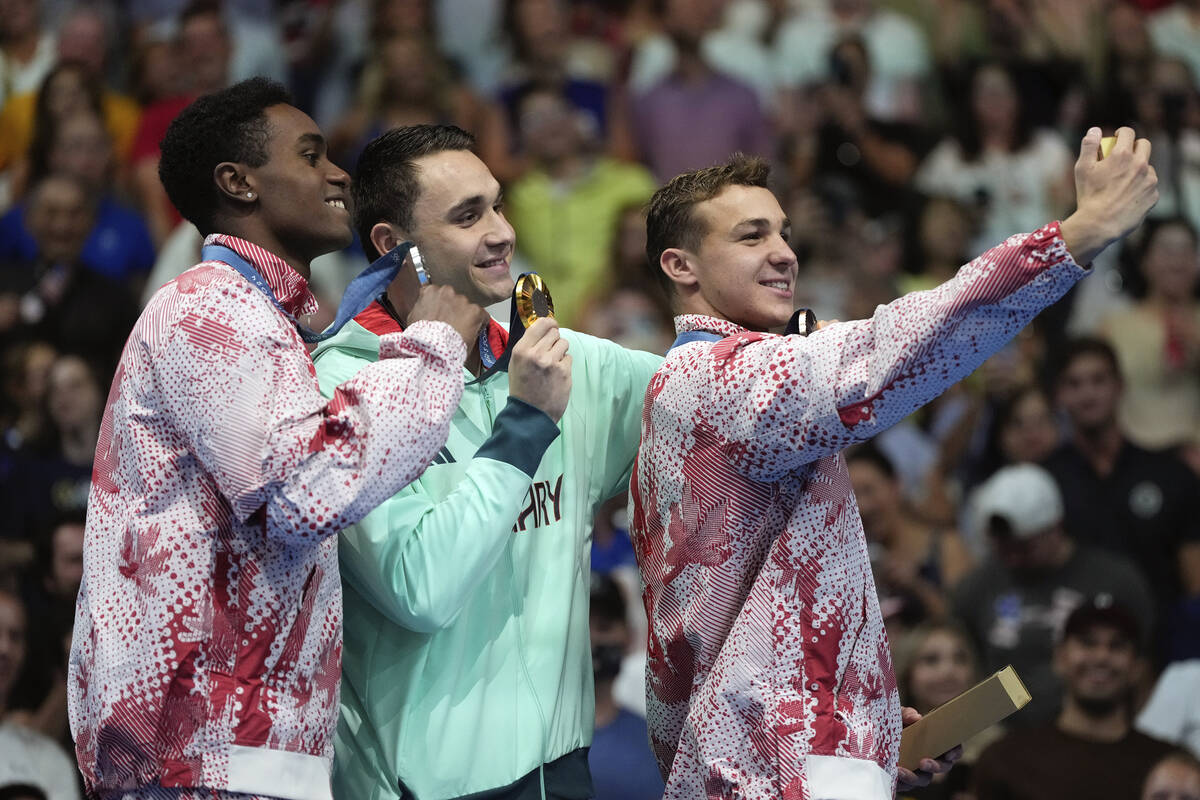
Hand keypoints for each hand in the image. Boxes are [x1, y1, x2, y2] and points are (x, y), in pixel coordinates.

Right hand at [406, 285, 488, 350]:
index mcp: (431, 291)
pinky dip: (479, 324)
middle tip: (451, 326)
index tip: (443, 315)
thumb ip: (422, 307)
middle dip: (455, 310)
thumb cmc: (421, 337)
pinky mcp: (475, 310)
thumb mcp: (413, 318)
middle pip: (456, 300)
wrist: (432, 349)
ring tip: (460, 332)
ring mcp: (462, 300)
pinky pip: (482, 316)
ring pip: (468, 307)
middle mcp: (447, 291)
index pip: (439, 294)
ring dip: (466, 317)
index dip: (443, 306)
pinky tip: (471, 333)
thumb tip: (426, 308)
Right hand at [509, 317, 571, 421]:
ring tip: (552, 364)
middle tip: (550, 351)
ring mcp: (551, 363)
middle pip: (554, 332)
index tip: (552, 326)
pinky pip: (569, 358)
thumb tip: (543, 328)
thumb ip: (528, 345)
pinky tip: (556, 375)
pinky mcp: (564, 372)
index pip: (541, 323)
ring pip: (564, 343)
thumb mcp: (516, 364)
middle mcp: (536, 354)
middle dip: (554, 340)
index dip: (549, 323)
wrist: (530, 413)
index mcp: (521, 350)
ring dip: (561, 351)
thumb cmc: (522, 388)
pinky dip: (564, 365)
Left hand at [896, 706, 962, 791]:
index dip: (954, 752)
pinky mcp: (904, 780)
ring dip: (914, 777)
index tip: (948, 754)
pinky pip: (906, 786)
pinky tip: (892, 775)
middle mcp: (928, 758)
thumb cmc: (891, 725)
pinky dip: (900, 782)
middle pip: (942, 767)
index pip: (952, 749)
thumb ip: (907, 714)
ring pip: (924, 779)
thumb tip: (916, 717)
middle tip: (923, 762)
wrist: (872, 736)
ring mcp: (917, 770)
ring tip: (900, 770)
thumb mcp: (897, 716)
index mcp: (933, 743)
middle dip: (936, 766)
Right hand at [1061, 126, 1157, 264]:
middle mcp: (1140, 165)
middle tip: (1124, 155)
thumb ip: (1089, 146)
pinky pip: (1150, 186)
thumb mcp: (1082, 169)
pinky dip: (1141, 187)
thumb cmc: (1089, 196)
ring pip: (1148, 167)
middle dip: (1135, 146)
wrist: (1100, 224)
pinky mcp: (1154, 196)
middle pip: (1144, 145)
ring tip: (1123, 181)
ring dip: (1138, 169)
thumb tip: (1094, 130)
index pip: (1128, 133)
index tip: (1116, 138)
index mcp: (1123, 155)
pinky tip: (1128, 196)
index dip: (1121, 133)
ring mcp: (1150, 180)